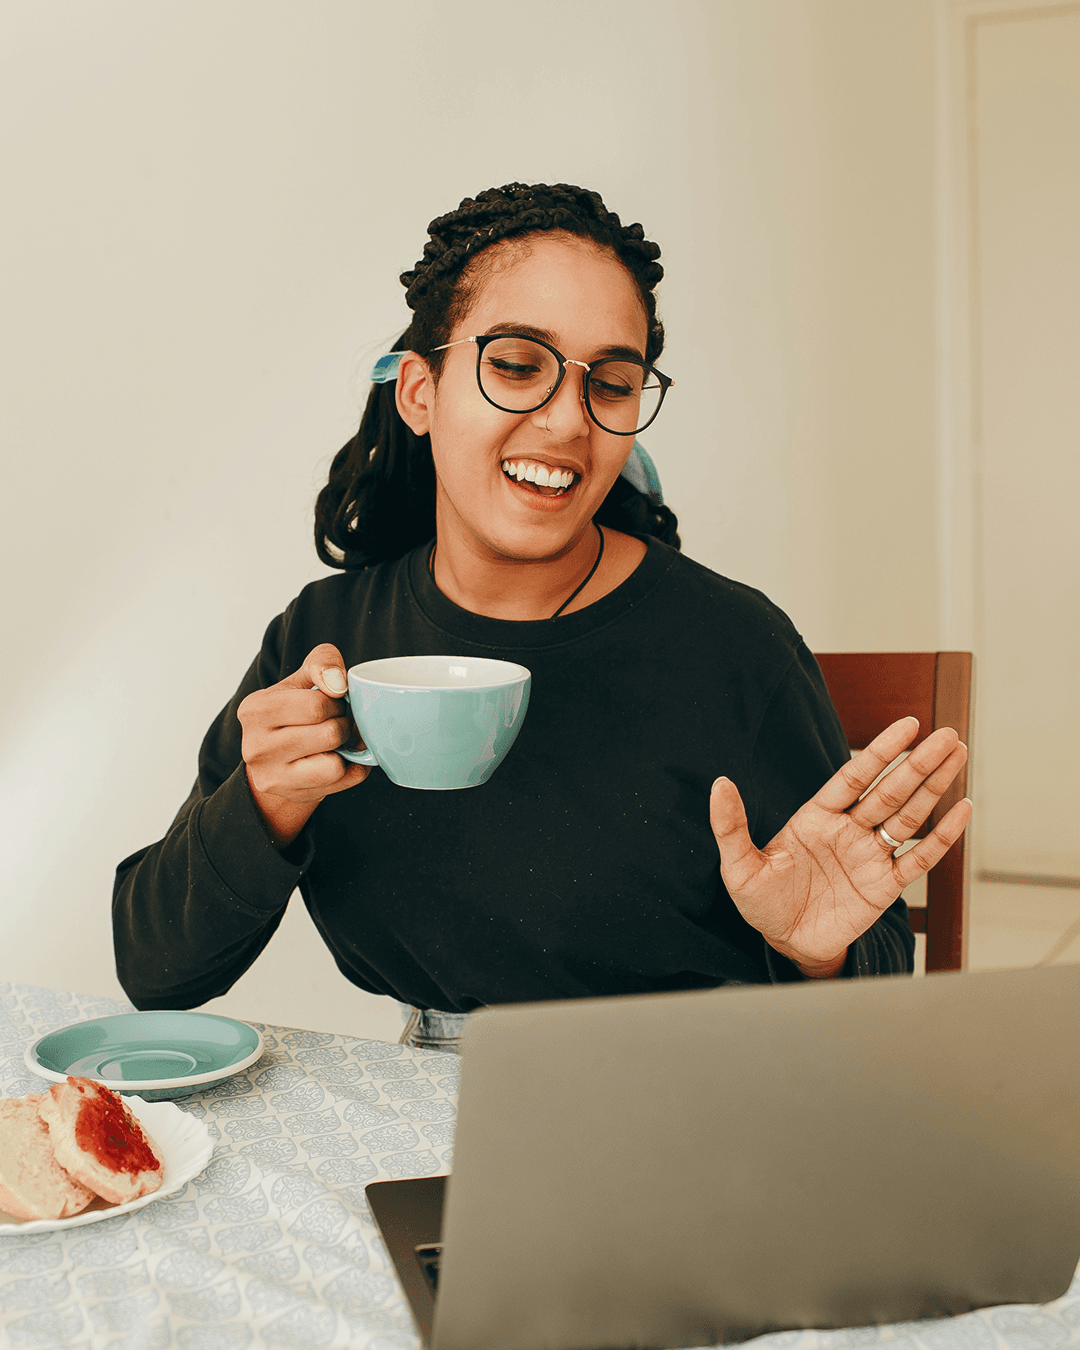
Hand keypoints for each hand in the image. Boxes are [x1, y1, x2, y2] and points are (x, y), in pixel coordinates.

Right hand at [238, 643, 369, 844]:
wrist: (276, 758)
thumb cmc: (292, 712)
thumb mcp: (301, 679)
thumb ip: (321, 663)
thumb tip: (338, 683)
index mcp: (254, 710)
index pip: (315, 705)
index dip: (336, 702)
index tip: (333, 702)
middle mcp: (256, 746)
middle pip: (329, 734)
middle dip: (343, 724)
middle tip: (337, 721)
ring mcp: (272, 776)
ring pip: (335, 764)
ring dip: (347, 749)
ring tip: (336, 740)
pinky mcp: (291, 795)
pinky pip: (341, 781)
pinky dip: (351, 768)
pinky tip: (339, 758)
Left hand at [709, 717, 971, 976]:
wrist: (785, 945)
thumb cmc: (762, 903)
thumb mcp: (739, 866)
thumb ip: (731, 825)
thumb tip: (719, 784)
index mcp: (816, 817)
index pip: (854, 776)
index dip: (881, 751)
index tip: (908, 725)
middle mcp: (848, 831)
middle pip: (890, 790)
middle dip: (918, 763)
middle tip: (948, 735)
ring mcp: (869, 856)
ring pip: (909, 816)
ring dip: (934, 787)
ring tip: (958, 756)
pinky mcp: (885, 886)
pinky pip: (918, 858)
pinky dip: (942, 836)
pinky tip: (961, 809)